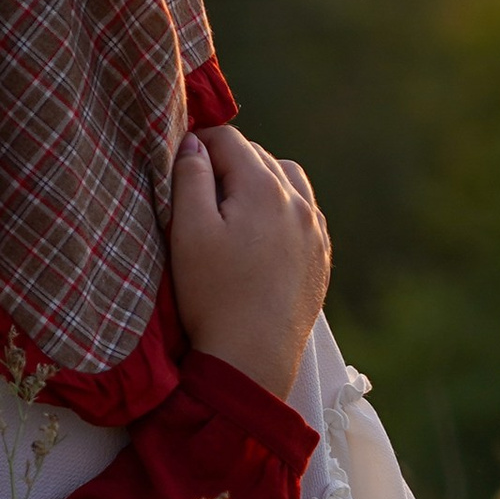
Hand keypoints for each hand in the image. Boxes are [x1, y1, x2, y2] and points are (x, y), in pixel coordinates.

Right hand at [168, 124, 329, 399]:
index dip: (198, 141)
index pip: (228, 139)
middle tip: (198, 187)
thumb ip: (189, 178)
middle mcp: (298, 201)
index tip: (178, 159)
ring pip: (288, 180)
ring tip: (232, 205)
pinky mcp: (321, 256)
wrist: (253, 359)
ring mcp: (314, 230)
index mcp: (263, 187)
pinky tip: (262, 230)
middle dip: (228, 161)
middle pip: (259, 156)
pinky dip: (282, 208)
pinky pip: (304, 213)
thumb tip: (194, 142)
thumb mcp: (188, 232)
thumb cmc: (213, 296)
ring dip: (260, 180)